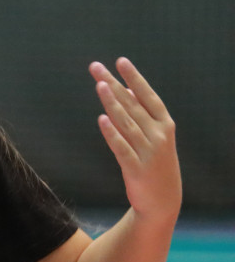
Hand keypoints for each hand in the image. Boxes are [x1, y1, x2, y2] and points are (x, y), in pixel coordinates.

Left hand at [89, 58, 180, 223]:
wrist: (163, 201)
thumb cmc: (156, 162)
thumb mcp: (156, 136)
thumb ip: (141, 113)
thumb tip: (125, 87)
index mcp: (165, 125)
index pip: (148, 96)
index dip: (135, 78)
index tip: (121, 61)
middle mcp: (159, 136)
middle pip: (132, 105)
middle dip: (113, 84)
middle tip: (96, 67)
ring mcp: (148, 152)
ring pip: (126, 123)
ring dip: (112, 103)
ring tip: (99, 85)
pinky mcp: (135, 168)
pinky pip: (121, 147)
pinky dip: (112, 133)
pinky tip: (102, 119)